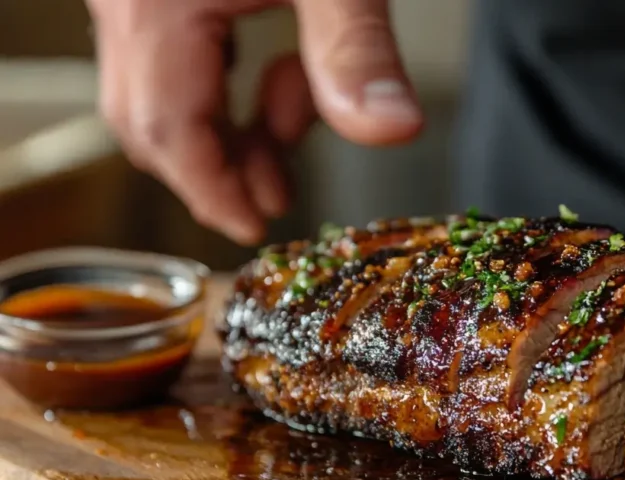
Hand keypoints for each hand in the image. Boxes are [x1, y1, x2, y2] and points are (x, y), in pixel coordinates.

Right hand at [86, 0, 422, 244]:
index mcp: (156, 3)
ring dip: (227, 121)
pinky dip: (226, 74)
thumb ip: (354, 48)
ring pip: (159, 82)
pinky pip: (171, 43)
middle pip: (150, 116)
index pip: (167, 129)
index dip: (213, 190)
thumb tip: (390, 132)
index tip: (256, 226)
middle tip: (279, 193)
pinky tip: (278, 70)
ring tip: (297, 126)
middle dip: (217, 165)